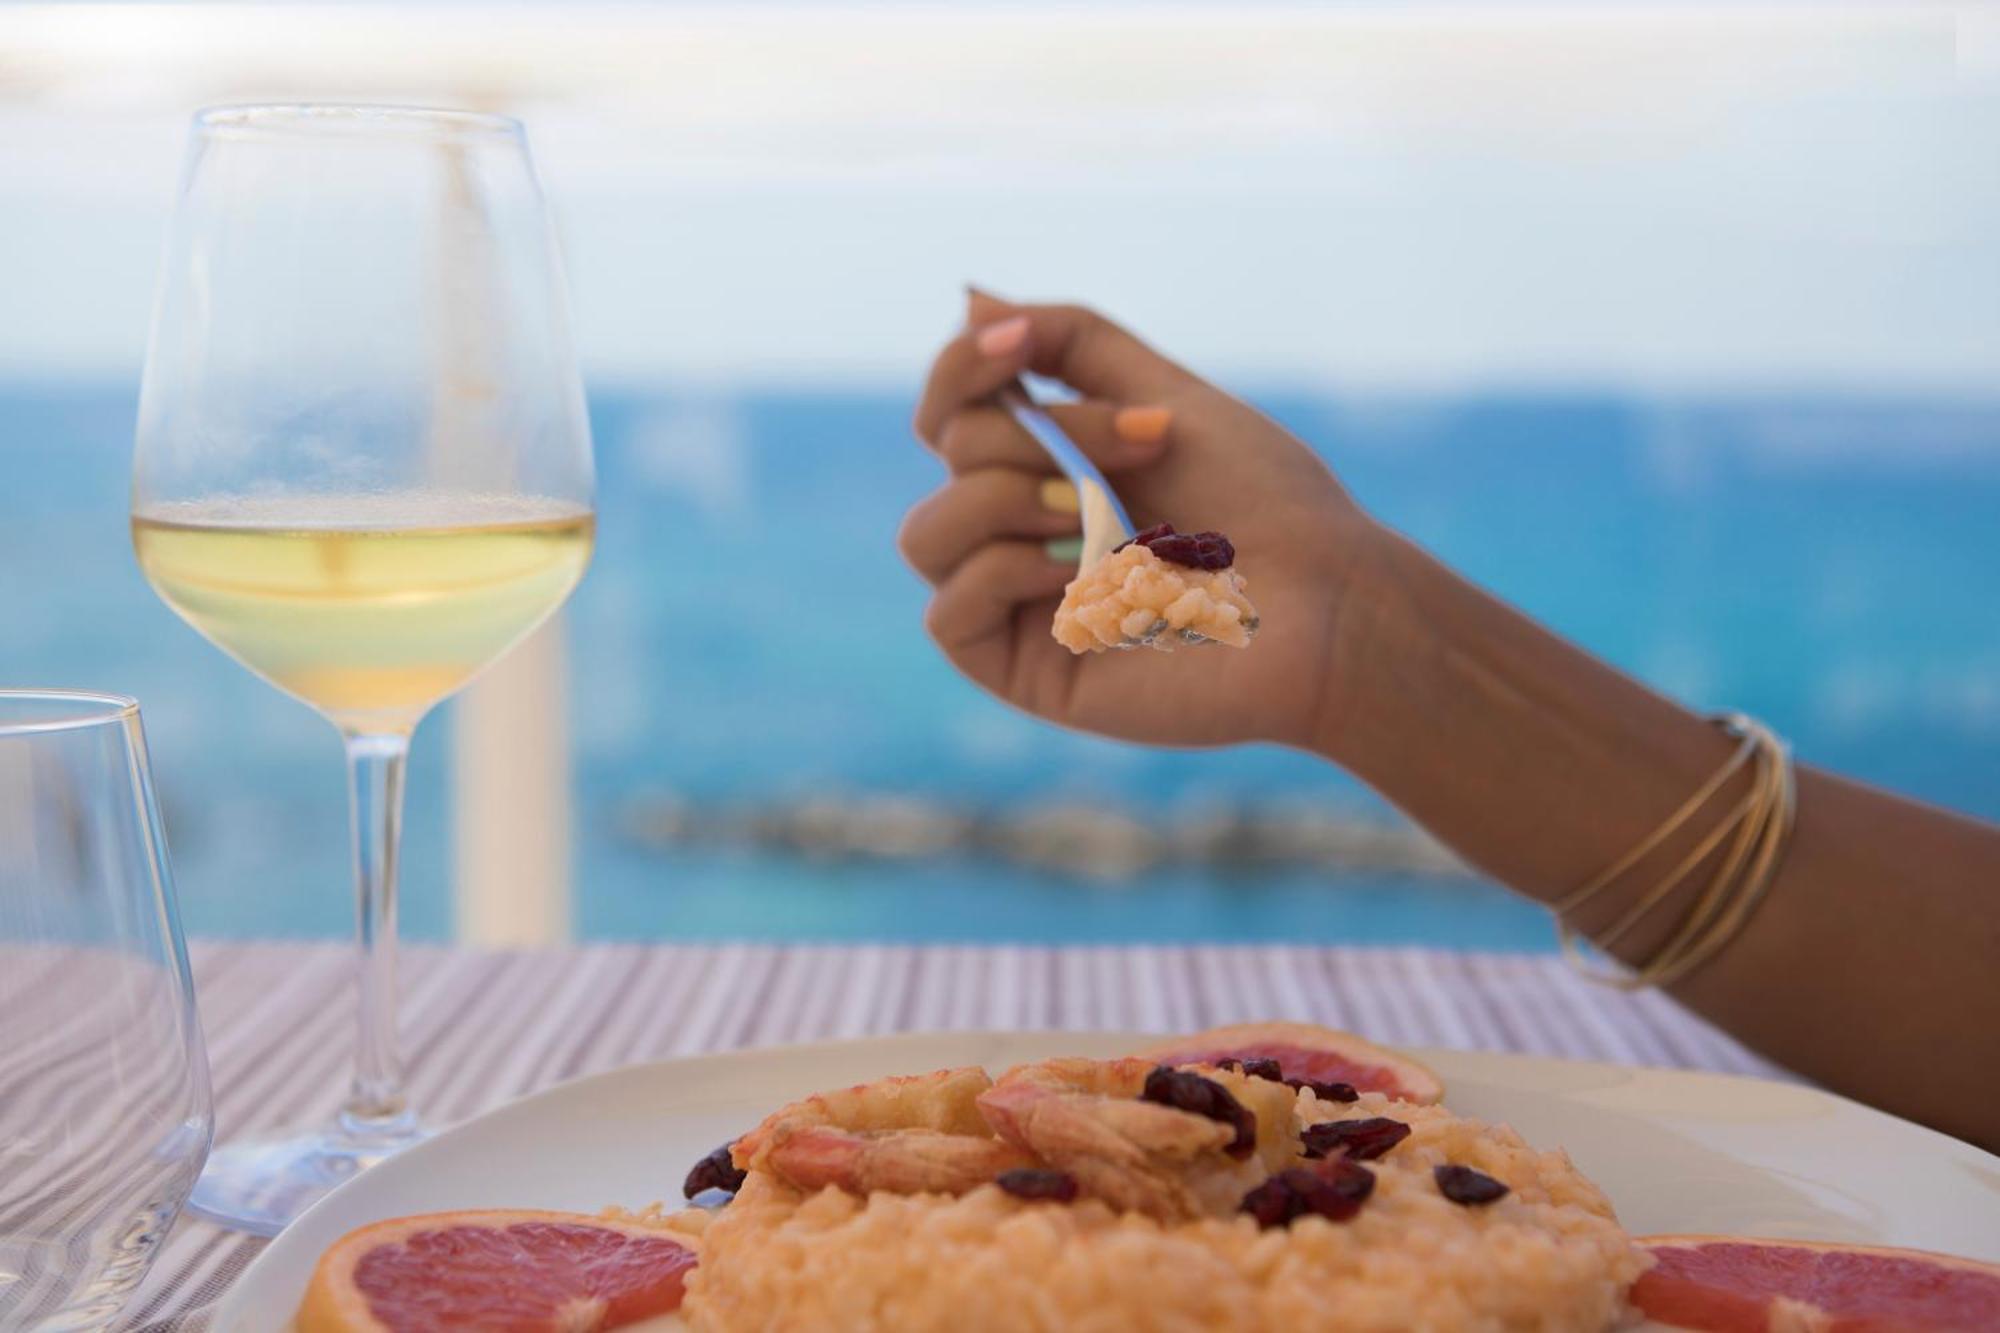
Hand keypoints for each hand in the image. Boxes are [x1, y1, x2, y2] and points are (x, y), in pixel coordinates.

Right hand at [900, 290, 1377, 749]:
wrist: (1323, 605)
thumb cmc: (1265, 505)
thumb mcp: (1167, 395)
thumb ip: (1070, 344)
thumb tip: (968, 302)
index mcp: (1052, 465)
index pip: (952, 408)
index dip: (965, 366)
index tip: (1018, 345)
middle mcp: (1023, 530)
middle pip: (953, 451)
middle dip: (1047, 435)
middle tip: (1148, 448)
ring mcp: (1018, 602)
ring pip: (927, 534)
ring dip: (1009, 501)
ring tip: (1098, 519)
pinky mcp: (1021, 668)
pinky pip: (947, 610)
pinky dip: (1006, 575)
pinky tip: (1081, 582)